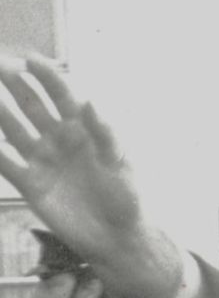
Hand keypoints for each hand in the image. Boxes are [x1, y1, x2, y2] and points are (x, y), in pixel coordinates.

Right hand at [0, 55, 182, 297]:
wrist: (117, 237)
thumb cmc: (127, 198)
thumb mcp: (122, 164)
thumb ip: (106, 133)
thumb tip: (90, 101)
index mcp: (85, 130)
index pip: (63, 95)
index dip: (48, 76)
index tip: (30, 60)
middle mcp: (60, 140)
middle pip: (32, 104)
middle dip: (14, 83)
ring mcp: (43, 160)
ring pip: (13, 128)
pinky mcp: (30, 183)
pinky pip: (5, 163)